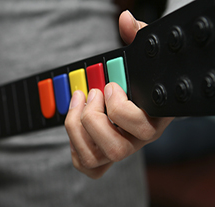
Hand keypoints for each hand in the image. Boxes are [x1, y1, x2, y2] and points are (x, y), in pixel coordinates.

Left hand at [65, 11, 173, 178]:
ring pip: (96, 158)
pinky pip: (86, 166)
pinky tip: (76, 122)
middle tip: (91, 94)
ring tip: (78, 102)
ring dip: (77, 129)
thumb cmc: (140, 82)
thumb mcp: (141, 58)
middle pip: (117, 149)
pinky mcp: (102, 157)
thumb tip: (126, 20)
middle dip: (94, 118)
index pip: (142, 127)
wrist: (139, 102)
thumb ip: (137, 37)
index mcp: (153, 119)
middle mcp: (137, 140)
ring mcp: (118, 150)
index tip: (109, 85)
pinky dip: (74, 146)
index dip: (120, 108)